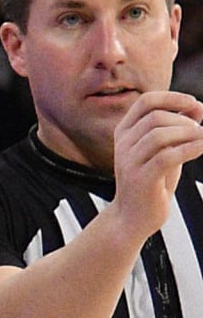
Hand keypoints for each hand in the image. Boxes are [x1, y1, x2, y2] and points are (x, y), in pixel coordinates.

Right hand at [111, 91, 202, 242]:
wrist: (133, 220)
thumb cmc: (151, 184)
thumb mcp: (163, 150)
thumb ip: (177, 130)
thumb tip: (198, 108)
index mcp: (125, 133)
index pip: (146, 102)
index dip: (173, 98)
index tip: (194, 104)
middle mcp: (123, 145)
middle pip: (156, 117)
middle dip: (184, 120)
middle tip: (199, 131)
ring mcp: (129, 163)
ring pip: (159, 135)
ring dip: (187, 134)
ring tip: (201, 140)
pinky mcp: (140, 179)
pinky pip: (167, 156)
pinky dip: (190, 148)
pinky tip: (202, 148)